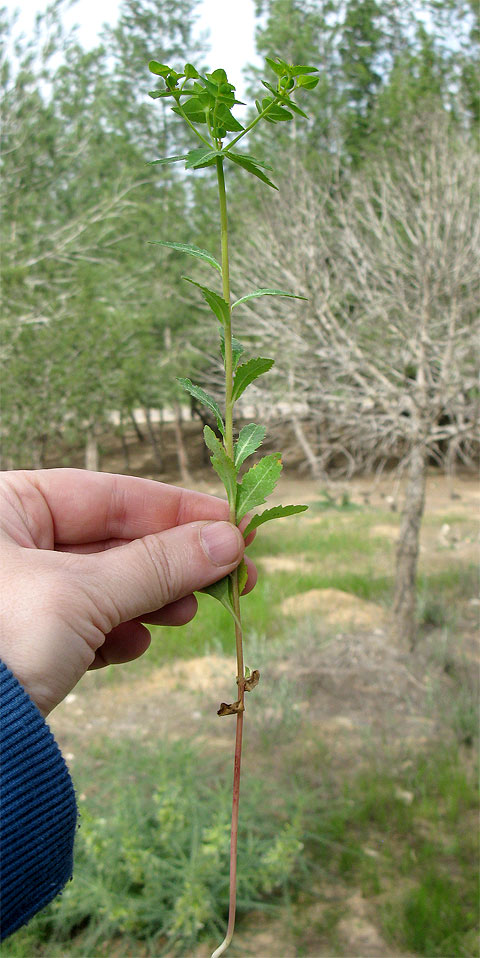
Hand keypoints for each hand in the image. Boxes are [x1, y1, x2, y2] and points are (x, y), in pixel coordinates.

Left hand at [0, 469, 255, 715]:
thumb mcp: (83, 595)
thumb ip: (158, 564)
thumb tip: (231, 540)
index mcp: (5, 507)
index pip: (108, 495)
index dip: (177, 510)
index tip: (235, 525)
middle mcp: (8, 543)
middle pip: (111, 541)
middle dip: (170, 563)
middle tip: (233, 576)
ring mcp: (15, 593)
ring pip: (103, 585)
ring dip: (150, 600)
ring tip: (186, 613)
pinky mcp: (24, 639)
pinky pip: (83, 624)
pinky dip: (114, 633)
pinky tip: (131, 646)